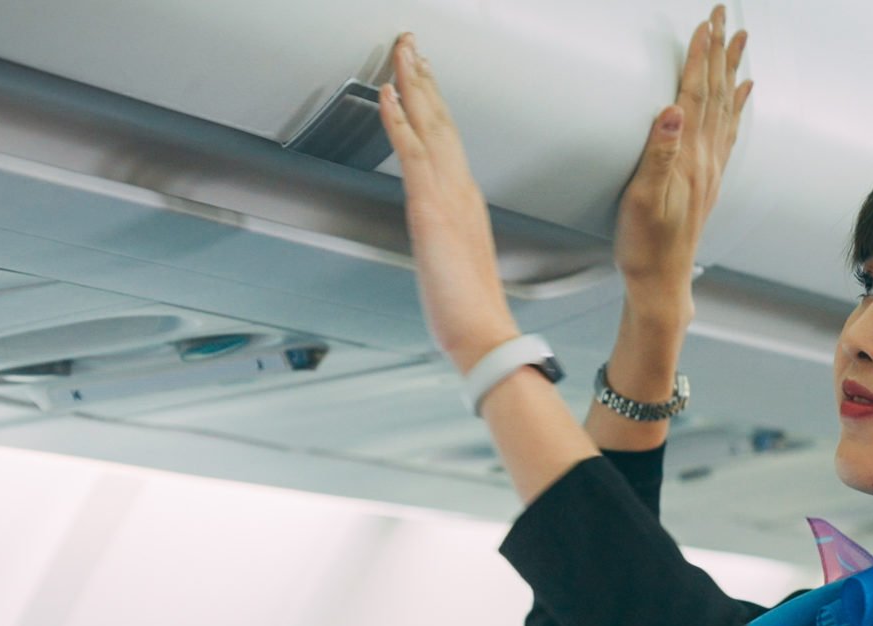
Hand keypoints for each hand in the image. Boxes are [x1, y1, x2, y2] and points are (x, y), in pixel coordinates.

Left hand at [377, 33, 520, 372]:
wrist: (484, 333)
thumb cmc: (471, 312)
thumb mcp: (458, 266)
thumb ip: (449, 243)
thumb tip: (441, 242)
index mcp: (466, 201)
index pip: (448, 139)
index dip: (434, 104)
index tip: (424, 77)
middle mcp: (461, 189)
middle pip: (441, 119)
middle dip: (425, 78)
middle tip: (413, 44)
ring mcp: (447, 195)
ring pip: (430, 124)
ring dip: (413, 83)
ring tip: (402, 51)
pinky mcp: (429, 209)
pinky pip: (412, 152)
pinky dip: (398, 119)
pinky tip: (387, 94)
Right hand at [614, 8, 752, 314]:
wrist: (662, 283)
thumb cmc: (646, 246)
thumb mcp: (642, 200)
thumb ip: (658, 156)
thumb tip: (672, 111)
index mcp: (688, 157)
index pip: (696, 94)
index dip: (700, 56)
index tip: (706, 23)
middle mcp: (706, 158)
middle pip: (715, 92)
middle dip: (719, 50)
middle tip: (726, 14)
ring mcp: (710, 169)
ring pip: (724, 106)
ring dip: (731, 70)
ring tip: (740, 41)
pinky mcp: (709, 180)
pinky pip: (728, 131)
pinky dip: (736, 105)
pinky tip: (743, 94)